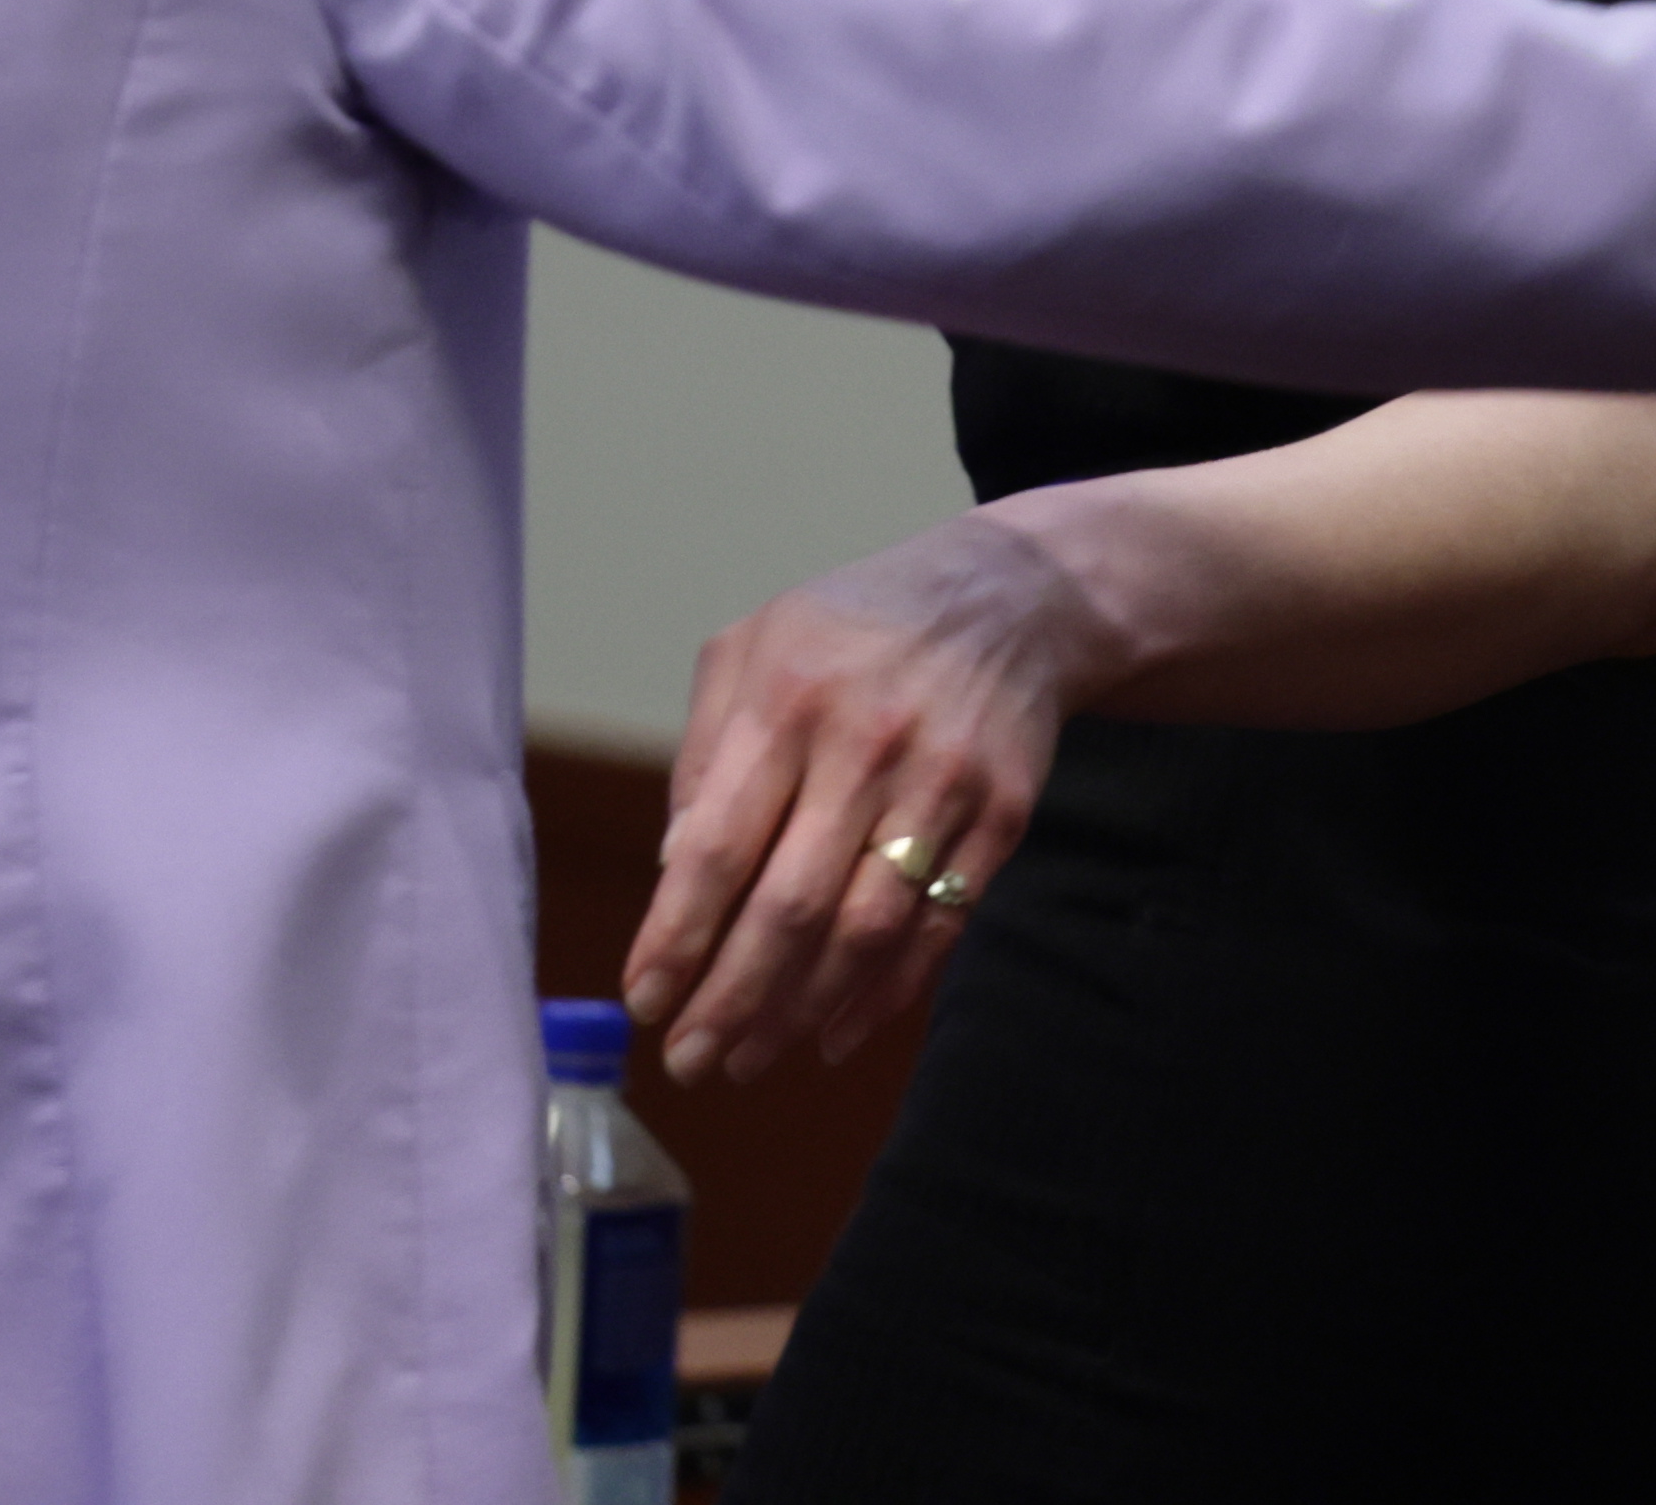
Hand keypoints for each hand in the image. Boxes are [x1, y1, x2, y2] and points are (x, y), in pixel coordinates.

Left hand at [618, 512, 1093, 1087]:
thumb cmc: (854, 627)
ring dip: (800, 1013)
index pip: (720, 847)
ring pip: (864, 933)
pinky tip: (832, 1034)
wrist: (1011, 595)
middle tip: (688, 1061)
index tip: (644, 999)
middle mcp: (866, 746)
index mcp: (788, 699)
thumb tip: (676, 870)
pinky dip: (882, 996)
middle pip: (790, 907)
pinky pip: (935, 929)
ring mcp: (943, 787)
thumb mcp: (754, 647)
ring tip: (748, 1061)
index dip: (677, 936)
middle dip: (731, 1000)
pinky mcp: (1000, 819)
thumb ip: (706, 753)